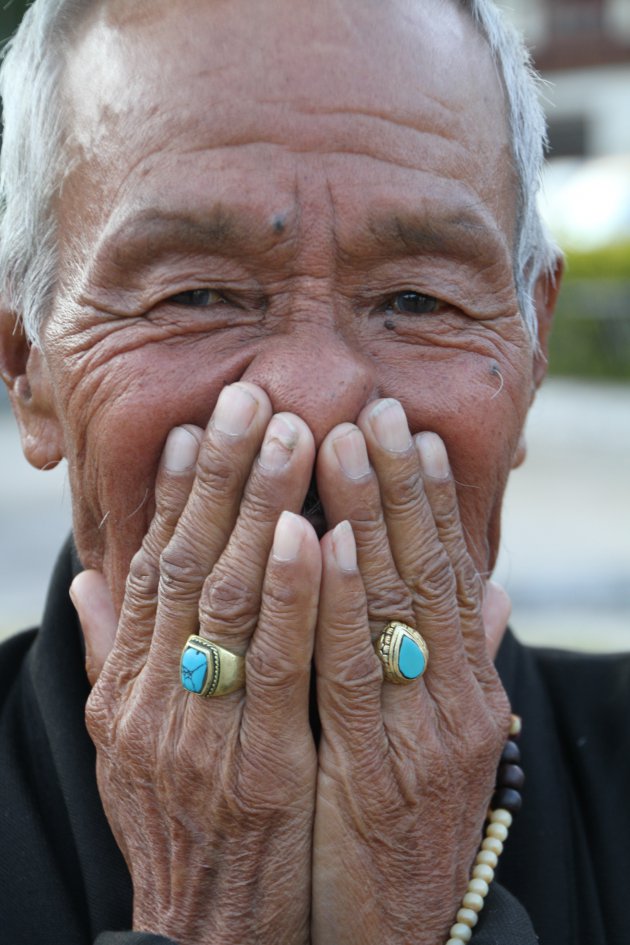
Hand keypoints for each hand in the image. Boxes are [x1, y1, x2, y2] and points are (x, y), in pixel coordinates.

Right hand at [71, 383, 319, 944]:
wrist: (204, 926)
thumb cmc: (174, 821)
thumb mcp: (121, 740)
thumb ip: (111, 654)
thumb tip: (95, 578)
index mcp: (127, 683)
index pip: (152, 565)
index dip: (176, 491)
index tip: (202, 424)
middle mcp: (153, 696)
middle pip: (188, 562)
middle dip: (224, 475)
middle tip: (253, 396)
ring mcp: (199, 730)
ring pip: (228, 599)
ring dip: (260, 509)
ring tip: (291, 435)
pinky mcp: (255, 766)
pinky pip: (274, 667)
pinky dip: (290, 595)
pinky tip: (310, 532)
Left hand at [311, 399, 511, 944]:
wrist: (398, 931)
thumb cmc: (408, 824)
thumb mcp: (449, 737)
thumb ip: (467, 658)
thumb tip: (494, 585)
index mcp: (465, 685)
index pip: (447, 572)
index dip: (430, 499)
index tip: (411, 432)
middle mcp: (454, 700)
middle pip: (421, 571)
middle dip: (395, 484)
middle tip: (372, 407)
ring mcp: (420, 734)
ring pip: (388, 605)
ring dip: (365, 516)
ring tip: (340, 438)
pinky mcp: (379, 773)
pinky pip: (349, 672)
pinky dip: (335, 600)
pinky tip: (317, 538)